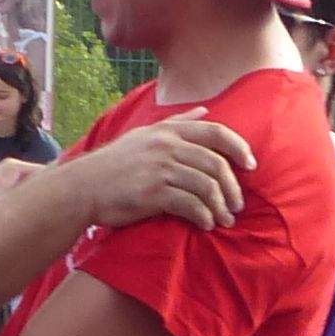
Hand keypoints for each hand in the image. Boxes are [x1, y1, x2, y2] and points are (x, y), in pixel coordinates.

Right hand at [61, 116, 250, 234]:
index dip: (239, 147)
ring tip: (224, 220)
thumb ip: (178, 123)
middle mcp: (166, 146)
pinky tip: (206, 224)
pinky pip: (191, 205)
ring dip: (220, 206)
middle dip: (233, 186)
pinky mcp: (154, 193)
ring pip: (207, 186)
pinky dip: (204, 216)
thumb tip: (205, 111)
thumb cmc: (115, 163)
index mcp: (168, 131)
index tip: (251, 165)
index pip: (215, 132)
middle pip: (216, 163)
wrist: (83, 187)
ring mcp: (160, 169)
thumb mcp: (145, 135)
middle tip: (237, 204)